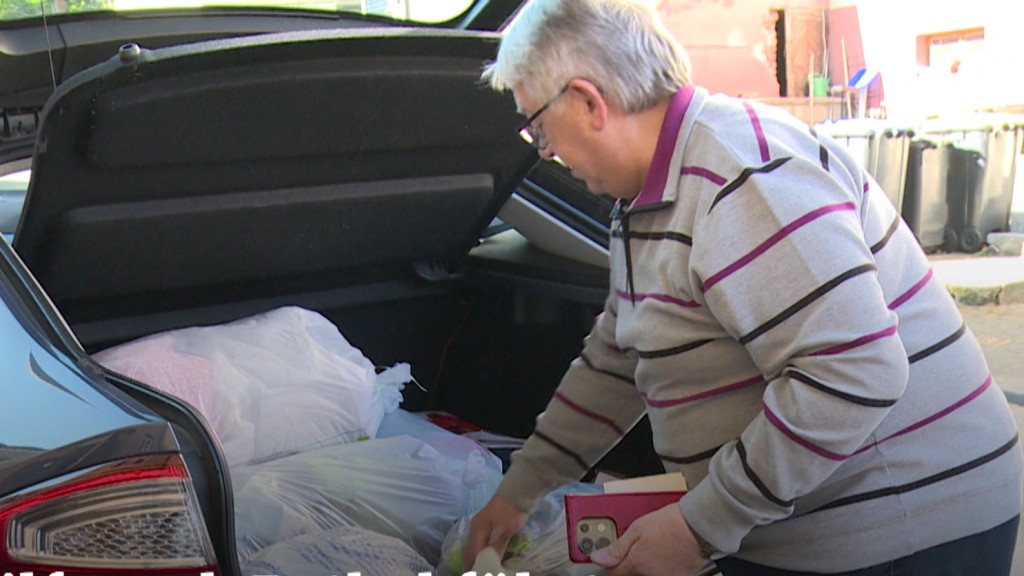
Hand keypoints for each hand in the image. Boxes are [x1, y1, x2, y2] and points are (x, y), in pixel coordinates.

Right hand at [462, 494, 528, 568]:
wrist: (518, 492)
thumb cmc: (511, 512)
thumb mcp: (505, 531)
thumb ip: (496, 547)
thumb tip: (491, 563)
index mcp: (477, 530)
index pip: (472, 553)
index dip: (473, 566)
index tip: (476, 574)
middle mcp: (475, 528)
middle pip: (469, 550)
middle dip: (470, 564)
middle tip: (475, 573)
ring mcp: (480, 526)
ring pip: (474, 546)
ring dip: (474, 558)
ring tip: (478, 569)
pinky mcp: (488, 525)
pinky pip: (480, 542)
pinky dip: (480, 552)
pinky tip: (485, 557)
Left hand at [589, 503, 707, 575]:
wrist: (699, 525)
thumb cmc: (672, 523)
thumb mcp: (637, 528)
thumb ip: (616, 547)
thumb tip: (598, 558)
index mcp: (637, 564)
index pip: (612, 574)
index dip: (609, 566)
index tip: (609, 560)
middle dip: (629, 565)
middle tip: (637, 549)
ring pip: (647, 575)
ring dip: (645, 567)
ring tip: (654, 548)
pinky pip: (663, 574)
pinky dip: (661, 568)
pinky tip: (665, 554)